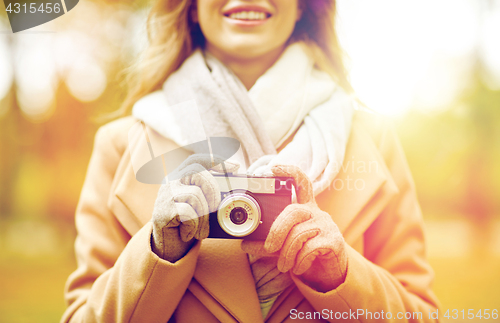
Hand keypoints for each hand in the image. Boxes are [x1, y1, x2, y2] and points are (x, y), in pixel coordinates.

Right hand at [151, 154, 238, 261]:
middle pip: (197, 173)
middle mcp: (170, 181)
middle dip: (213, 191)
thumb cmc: (186, 223)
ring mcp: (165, 195)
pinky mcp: (163, 212)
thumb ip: (208, 194)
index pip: (196, 159)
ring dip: (203, 217)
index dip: (216, 160)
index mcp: (179, 176)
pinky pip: (189, 214)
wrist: (166, 245)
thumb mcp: (198, 205)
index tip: (235, 166)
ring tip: (200, 229)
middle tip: (214, 209)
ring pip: (195, 196)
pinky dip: (193, 227)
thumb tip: (232, 195)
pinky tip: (188, 232)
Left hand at [242, 165, 346, 291]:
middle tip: (269, 248)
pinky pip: (310, 249)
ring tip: (283, 265)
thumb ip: (266, 243)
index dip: (289, 171)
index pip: (301, 182)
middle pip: (293, 211)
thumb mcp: (282, 246)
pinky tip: (298, 267)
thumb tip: (244, 244)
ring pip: (299, 233)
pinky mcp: (334, 240)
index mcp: (304, 207)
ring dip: (286, 253)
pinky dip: (299, 261)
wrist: (329, 271)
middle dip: (277, 231)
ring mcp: (326, 225)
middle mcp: (316, 212)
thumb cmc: (304, 252)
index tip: (274, 167)